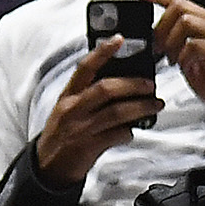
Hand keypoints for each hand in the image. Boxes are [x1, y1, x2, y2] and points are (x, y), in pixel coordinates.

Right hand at [31, 38, 163, 186]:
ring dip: (141, 107)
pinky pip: (118, 135)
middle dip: (133, 84)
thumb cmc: (63, 132)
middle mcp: (73, 109)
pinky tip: (133, 130)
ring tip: (155, 105)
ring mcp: (82, 128)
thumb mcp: (68, 108)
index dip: (102, 52)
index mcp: (68, 95)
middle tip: (150, 85)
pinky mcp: (90, 146)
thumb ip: (88, 94)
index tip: (119, 40)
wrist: (49, 165)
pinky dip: (130, 131)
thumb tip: (121, 81)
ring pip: (117, 112)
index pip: (85, 67)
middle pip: (106, 88)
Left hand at [132, 0, 204, 124]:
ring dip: (171, 42)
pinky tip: (186, 67)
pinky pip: (195, 45)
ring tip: (172, 60)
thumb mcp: (187, 60)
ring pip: (186, 23)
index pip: (180, 2)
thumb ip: (174, 45)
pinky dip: (183, 56)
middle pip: (180, 8)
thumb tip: (152, 38)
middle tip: (157, 48)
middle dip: (161, 27)